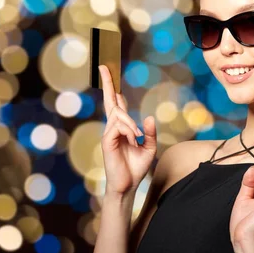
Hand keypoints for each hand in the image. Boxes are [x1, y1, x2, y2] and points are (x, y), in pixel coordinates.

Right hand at [98, 65, 156, 196]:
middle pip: (111, 101)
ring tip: (138, 139)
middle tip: (103, 66)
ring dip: (131, 124)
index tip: (108, 72)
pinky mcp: (107, 141)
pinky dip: (129, 130)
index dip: (113, 88)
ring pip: (119, 115)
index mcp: (122, 128)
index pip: (116, 104)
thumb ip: (150, 133)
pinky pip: (118, 126)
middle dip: (108, 83)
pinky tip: (134, 140)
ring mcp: (108, 134)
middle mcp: (113, 128)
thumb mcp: (149, 148)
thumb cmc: (137, 167)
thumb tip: (149, 117)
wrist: (128, 186)